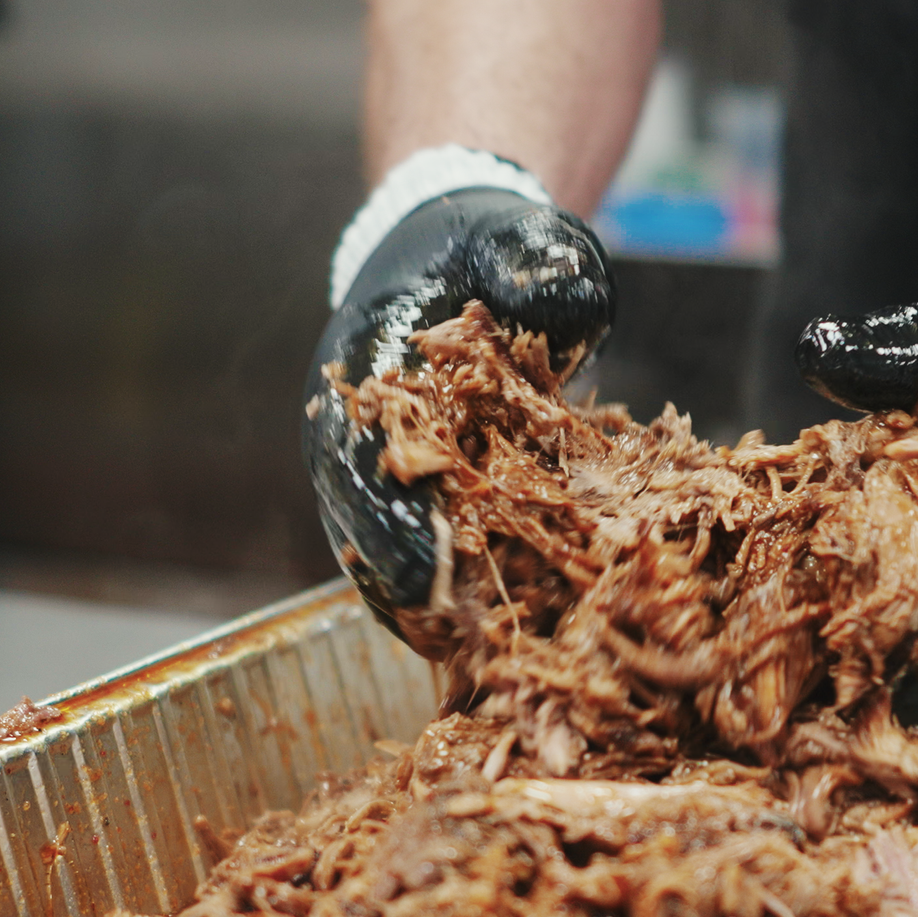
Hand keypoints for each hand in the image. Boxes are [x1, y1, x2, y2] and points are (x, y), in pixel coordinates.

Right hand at [302, 187, 612, 621]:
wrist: (462, 262)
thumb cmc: (485, 255)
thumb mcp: (515, 243)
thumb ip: (533, 259)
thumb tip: (561, 286)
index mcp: (360, 376)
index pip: (359, 462)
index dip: (390, 522)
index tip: (426, 573)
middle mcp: (356, 440)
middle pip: (367, 535)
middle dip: (415, 596)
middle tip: (461, 652)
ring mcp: (382, 479)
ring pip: (391, 565)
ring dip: (435, 617)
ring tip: (485, 673)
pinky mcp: (420, 505)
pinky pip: (431, 567)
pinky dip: (463, 607)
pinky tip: (508, 649)